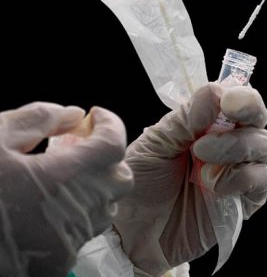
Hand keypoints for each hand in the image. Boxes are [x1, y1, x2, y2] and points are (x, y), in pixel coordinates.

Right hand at [0, 103, 132, 276]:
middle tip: (75, 143)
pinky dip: (74, 214)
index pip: (114, 143)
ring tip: (58, 172)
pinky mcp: (54, 266)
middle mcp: (77, 213)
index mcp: (67, 178)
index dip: (110, 123)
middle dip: (104, 156)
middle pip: (119, 178)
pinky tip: (44, 204)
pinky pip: (81, 234)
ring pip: (104, 208)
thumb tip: (71, 114)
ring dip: (92, 185)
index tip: (95, 115)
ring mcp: (68, 243)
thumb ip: (38, 118)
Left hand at [113, 83, 266, 275]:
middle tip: (223, 117)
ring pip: (264, 145)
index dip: (241, 95)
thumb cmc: (141, 183)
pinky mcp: (244, 200)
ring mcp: (239, 170)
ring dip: (236, 147)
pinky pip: (261, 180)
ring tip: (202, 159)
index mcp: (209, 122)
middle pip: (259, 117)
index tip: (228, 100)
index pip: (239, 97)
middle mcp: (230, 142)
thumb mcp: (156, 143)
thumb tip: (218, 92)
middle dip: (247, 113)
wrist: (132, 233)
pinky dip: (241, 178)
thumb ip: (187, 118)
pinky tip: (213, 185)